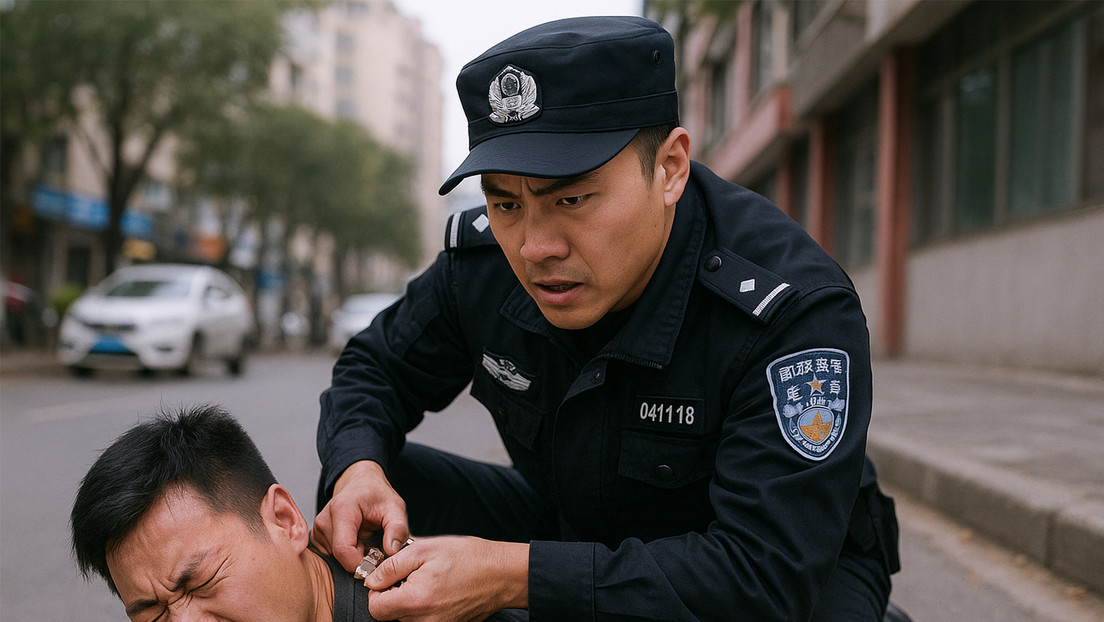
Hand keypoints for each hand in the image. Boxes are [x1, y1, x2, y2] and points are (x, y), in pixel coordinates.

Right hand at [311, 460, 410, 571]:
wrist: (361, 484)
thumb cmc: (376, 494)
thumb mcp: (395, 508)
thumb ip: (397, 529)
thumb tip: (392, 551)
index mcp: (342, 510)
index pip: (343, 550)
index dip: (361, 563)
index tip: (377, 562)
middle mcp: (324, 520)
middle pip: (339, 556)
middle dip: (360, 558)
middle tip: (375, 545)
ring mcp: (318, 529)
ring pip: (335, 558)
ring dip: (353, 555)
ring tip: (366, 539)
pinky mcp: (316, 536)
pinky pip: (330, 555)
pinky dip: (345, 553)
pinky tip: (355, 540)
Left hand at [364, 536, 528, 621]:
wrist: (502, 574)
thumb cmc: (468, 558)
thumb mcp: (425, 549)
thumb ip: (392, 566)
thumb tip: (372, 579)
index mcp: (416, 600)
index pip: (375, 608)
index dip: (377, 590)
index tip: (389, 575)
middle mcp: (425, 620)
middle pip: (390, 614)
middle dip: (394, 593)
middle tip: (413, 572)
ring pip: (406, 617)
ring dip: (410, 599)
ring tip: (429, 579)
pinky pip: (423, 619)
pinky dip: (425, 606)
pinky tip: (439, 589)